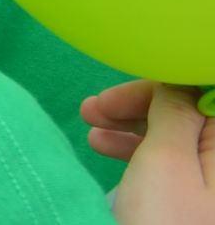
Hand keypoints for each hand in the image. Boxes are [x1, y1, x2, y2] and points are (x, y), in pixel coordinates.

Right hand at [81, 80, 214, 218]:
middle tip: (96, 106)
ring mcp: (208, 185)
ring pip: (174, 137)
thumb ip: (175, 111)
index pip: (207, 95)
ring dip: (131, 124)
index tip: (126, 82)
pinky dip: (136, 148)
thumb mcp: (166, 159)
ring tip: (89, 124)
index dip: (168, 81)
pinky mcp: (192, 201)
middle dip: (142, 103)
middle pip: (189, 114)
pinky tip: (103, 146)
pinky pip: (168, 161)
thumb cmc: (166, 218)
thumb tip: (178, 81)